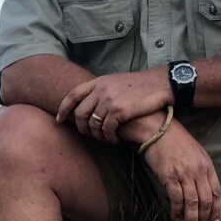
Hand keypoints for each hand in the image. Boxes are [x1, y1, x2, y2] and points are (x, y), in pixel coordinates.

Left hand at [56, 69, 171, 141]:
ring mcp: (109, 99)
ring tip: (106, 139)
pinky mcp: (119, 110)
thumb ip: (102, 90)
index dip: (64, 108)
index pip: (73, 95)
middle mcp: (101, 89)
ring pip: (93, 124)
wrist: (161, 84)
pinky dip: (109, 137)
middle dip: (82, 128)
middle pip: (80, 113)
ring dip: (98, 136)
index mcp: (99, 81)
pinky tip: (115, 139)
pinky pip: (106, 130)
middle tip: (89, 135)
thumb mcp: (117, 81)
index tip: (59, 119)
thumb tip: (91, 104)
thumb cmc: (141, 86)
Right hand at [140, 123, 220, 220]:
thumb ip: (201, 171)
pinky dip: (176, 210)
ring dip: (191, 220)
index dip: (216, 210)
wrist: (158, 130)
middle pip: (205, 201)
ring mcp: (184, 174)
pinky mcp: (169, 176)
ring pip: (192, 204)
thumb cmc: (176, 142)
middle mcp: (198, 171)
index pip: (216, 193)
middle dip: (203, 219)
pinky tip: (175, 216)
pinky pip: (176, 198)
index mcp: (207, 166)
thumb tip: (201, 192)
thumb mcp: (196, 154)